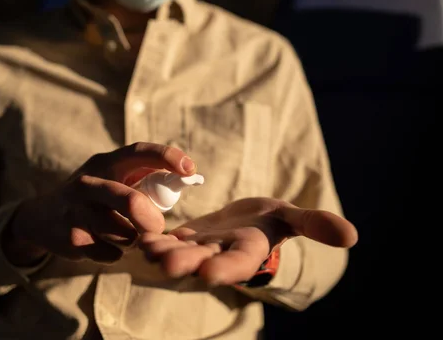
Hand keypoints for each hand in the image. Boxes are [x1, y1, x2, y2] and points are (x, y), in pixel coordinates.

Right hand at [3, 142, 196, 265]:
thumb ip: (142, 177)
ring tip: (119, 231)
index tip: (190, 169)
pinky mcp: (71, 238)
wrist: (41, 217)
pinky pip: (111, 253)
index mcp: (105, 163)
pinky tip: (101, 242)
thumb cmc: (92, 195)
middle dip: (152, 220)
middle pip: (131, 202)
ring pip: (124, 234)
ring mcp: (77, 211)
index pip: (138, 152)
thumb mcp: (110, 177)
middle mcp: (88, 183)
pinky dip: (114, 252)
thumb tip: (184, 180)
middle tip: (157, 227)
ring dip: (130, 238)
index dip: (167, 157)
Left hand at [139, 197, 357, 285]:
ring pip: (179, 251)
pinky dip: (153, 236)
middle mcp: (220, 254)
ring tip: (144, 247)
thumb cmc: (271, 220)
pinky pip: (166, 238)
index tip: (210, 271)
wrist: (245, 220)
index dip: (226, 267)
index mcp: (247, 251)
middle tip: (164, 262)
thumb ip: (315, 225)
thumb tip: (352, 236)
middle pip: (201, 260)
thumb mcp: (291, 218)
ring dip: (162, 250)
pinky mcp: (183, 238)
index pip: (238, 263)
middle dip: (184, 262)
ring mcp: (199, 248)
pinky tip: (136, 233)